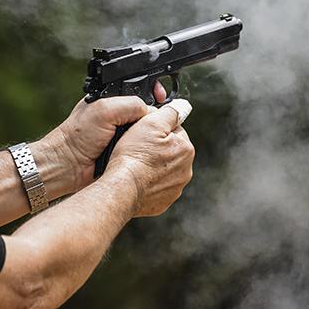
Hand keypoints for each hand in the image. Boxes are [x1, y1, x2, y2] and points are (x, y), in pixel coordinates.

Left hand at [41, 83, 168, 192]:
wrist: (68, 165)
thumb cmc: (78, 136)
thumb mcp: (105, 110)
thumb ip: (131, 104)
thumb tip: (153, 111)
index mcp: (113, 100)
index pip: (141, 92)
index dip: (154, 94)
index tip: (163, 98)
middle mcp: (119, 116)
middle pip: (148, 113)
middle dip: (154, 118)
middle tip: (157, 124)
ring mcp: (122, 134)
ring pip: (147, 132)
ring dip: (148, 136)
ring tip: (150, 139)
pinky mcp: (123, 151)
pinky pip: (141, 148)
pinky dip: (144, 150)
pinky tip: (144, 152)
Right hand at [106, 99, 194, 216]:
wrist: (122, 187)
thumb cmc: (133, 156)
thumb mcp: (151, 123)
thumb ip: (170, 112)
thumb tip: (183, 106)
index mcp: (186, 150)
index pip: (175, 131)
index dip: (157, 129)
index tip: (144, 134)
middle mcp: (185, 171)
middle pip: (170, 151)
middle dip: (156, 149)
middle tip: (138, 148)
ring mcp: (174, 188)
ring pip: (163, 170)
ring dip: (152, 166)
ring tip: (135, 164)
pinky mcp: (163, 202)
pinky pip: (156, 187)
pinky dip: (148, 182)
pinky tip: (136, 178)